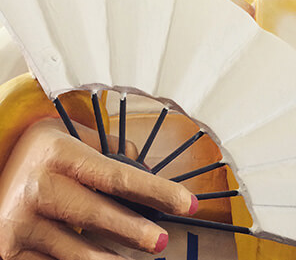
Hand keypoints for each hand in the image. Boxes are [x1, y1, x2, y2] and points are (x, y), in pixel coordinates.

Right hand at [0, 118, 196, 258]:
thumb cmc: (46, 154)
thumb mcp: (75, 138)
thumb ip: (110, 149)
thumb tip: (144, 166)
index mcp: (61, 154)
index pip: (118, 176)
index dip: (157, 191)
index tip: (187, 203)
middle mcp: (39, 186)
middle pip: (98, 215)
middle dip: (135, 232)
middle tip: (162, 240)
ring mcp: (20, 222)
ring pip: (77, 251)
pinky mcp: (7, 251)